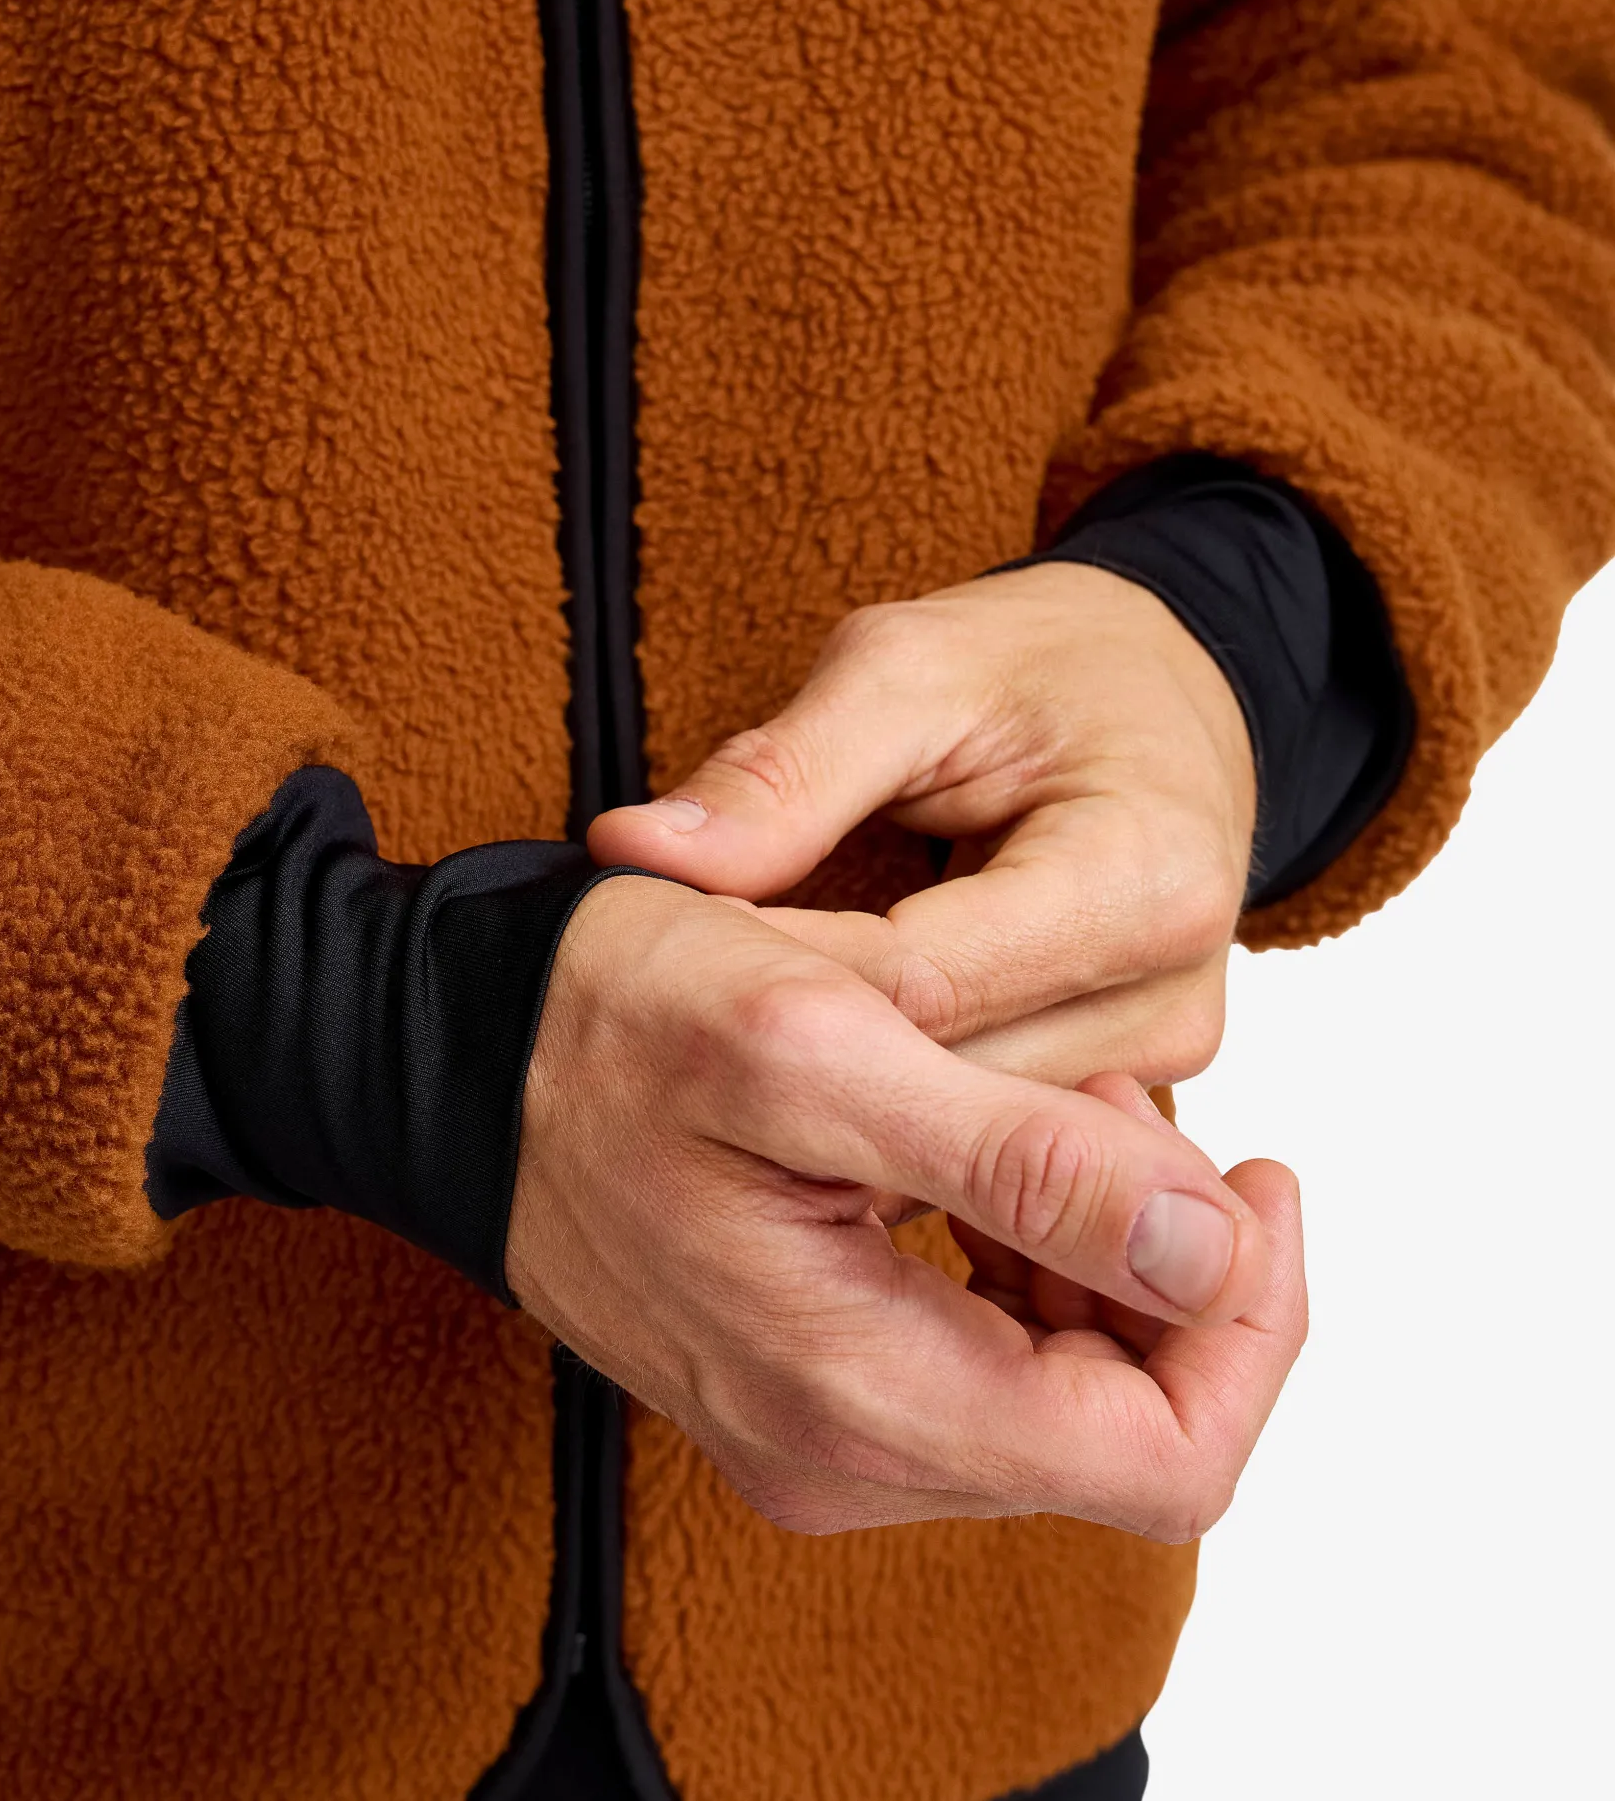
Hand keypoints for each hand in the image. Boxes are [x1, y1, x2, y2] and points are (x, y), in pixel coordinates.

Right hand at [506, 876, 1303, 1537]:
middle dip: (1173, 1269)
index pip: (1169, 1454)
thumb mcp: (822, 1046)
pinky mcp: (804, 1385)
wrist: (460, 1056)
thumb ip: (1023, 1163)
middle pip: (1130, 1435)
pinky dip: (1030, 1261)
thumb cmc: (613, 1021)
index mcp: (861, 1396)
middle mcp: (845, 1456)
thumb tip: (1214, 1252)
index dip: (1255, 1319)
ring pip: (1067, 1398)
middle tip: (1119, 1108)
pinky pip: (985, 1366)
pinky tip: (987, 1148)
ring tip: (1050, 1107)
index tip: (1252, 1173)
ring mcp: (820, 1431)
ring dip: (1102, 1255)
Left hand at [588, 564, 1255, 1087]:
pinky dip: (884, 1100)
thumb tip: (634, 853)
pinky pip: (976, 1134)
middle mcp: (1166, 997)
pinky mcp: (1119, 1095)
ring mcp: (1151, 1063)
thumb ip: (783, 772)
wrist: (1158, 699)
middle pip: (936, 1074)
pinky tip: (804, 1072)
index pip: (917, 979)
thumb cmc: (1041, 667)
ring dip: (830, 1090)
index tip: (654, 946)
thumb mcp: (906, 671)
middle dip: (793, 1044)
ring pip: (949, 1131)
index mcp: (1143, 879)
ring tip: (719, 1041)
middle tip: (654, 1010)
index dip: (771, 971)